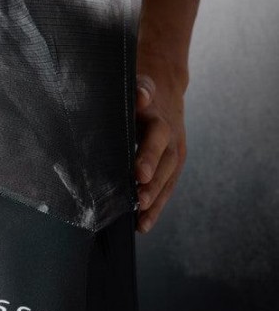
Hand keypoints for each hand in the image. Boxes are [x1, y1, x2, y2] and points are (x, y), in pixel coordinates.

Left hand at [133, 71, 187, 232]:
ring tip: (141, 219)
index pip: (156, 135)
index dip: (149, 154)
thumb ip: (139, 89)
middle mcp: (170, 134)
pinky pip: (166, 188)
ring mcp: (173, 150)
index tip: (139, 174)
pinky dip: (155, 207)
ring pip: (167, 177)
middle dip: (152, 181)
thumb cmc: (140, 92)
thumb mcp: (138, 85)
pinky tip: (143, 224)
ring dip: (154, 199)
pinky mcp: (173, 165)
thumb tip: (142, 95)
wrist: (165, 90)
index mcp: (157, 115)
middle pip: (164, 158)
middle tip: (139, 199)